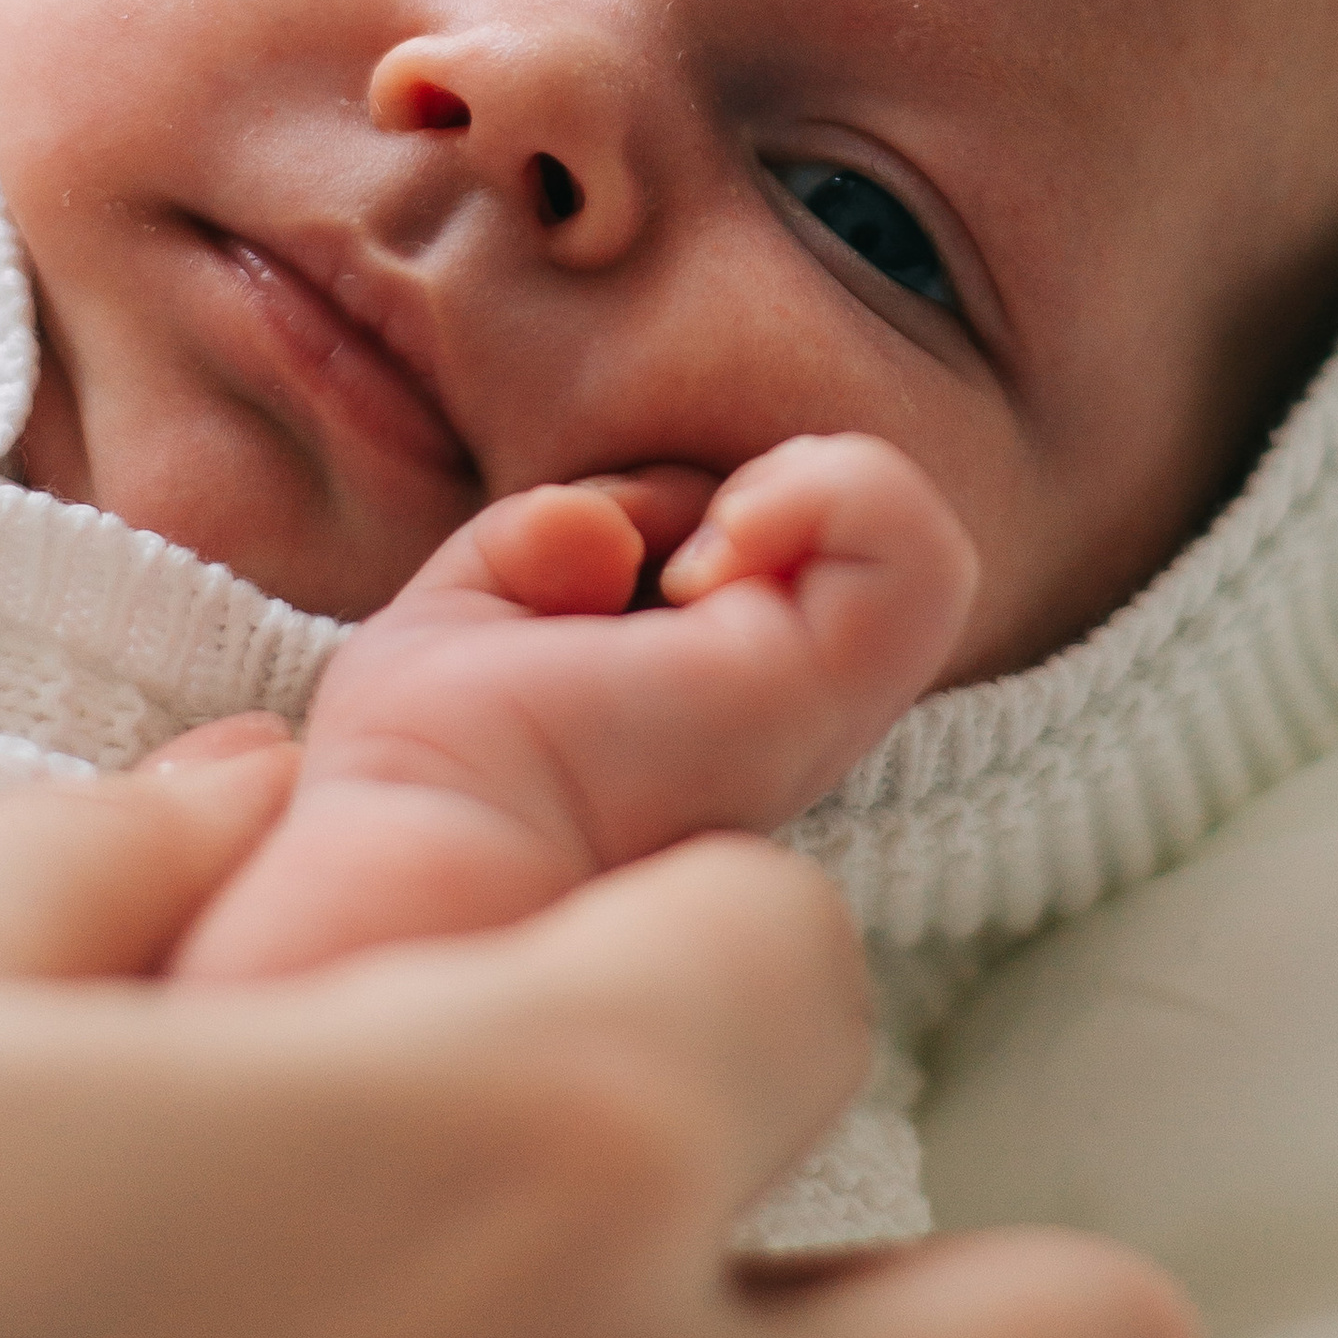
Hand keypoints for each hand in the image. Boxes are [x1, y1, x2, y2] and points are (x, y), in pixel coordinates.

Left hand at [180, 432, 976, 980]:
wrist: (418, 849)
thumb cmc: (424, 757)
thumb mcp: (474, 604)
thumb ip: (553, 536)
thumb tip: (613, 536)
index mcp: (713, 698)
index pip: (772, 542)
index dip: (690, 504)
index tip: (599, 552)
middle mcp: (786, 712)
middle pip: (844, 537)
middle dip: (755, 488)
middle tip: (661, 546)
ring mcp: (817, 710)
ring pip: (919, 547)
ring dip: (812, 489)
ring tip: (704, 544)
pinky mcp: (823, 698)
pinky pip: (916, 556)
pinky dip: (835, 495)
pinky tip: (719, 544)